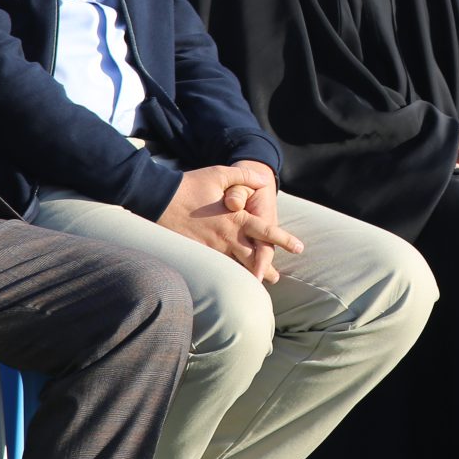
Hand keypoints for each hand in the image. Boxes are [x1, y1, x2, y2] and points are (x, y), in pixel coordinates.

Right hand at [157, 162, 302, 281]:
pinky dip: (225, 273)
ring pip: (235, 266)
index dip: (284, 240)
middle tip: (278, 277)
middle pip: (253, 257)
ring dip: (247, 274)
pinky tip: (229, 279)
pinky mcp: (197, 252)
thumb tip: (264, 179)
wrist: (159, 198)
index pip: (266, 231)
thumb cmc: (191, 185)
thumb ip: (244, 176)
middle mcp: (226, 236)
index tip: (299, 247)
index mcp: (235, 218)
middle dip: (267, 267)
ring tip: (258, 283)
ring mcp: (211, 247)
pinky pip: (215, 266)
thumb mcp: (220, 174)